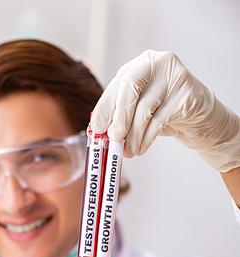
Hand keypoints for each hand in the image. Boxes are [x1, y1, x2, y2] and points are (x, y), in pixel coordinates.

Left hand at [91, 50, 239, 172]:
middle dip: (119, 118)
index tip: (96, 127)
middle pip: (130, 88)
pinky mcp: (187, 93)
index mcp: (140, 64)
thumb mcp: (138, 109)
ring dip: (133, 134)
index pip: (117, 84)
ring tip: (128, 151)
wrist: (202, 120)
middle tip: (113, 138)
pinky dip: (147, 138)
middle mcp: (157, 63)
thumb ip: (119, 113)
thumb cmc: (165, 112)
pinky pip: (160, 119)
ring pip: (144, 108)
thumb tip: (97, 129)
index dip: (105, 107)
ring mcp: (175, 75)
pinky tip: (141, 148)